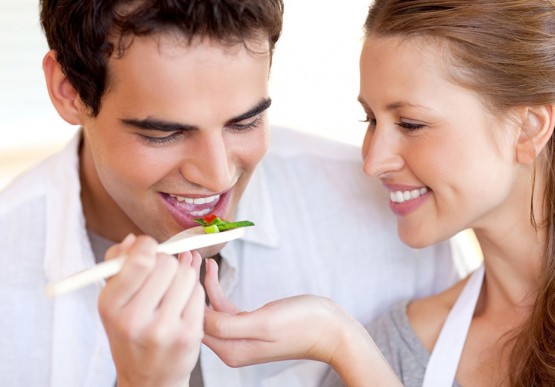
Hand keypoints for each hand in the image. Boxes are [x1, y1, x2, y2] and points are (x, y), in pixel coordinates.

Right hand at [98, 234, 204, 386]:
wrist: (148, 378)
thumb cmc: (130, 332)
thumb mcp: (113, 300)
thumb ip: (118, 264)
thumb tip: (133, 239)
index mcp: (110, 306)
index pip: (139, 260)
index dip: (148, 246)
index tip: (149, 250)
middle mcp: (134, 320)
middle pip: (167, 264)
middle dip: (166, 263)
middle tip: (161, 274)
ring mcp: (164, 329)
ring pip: (186, 276)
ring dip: (182, 276)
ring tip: (171, 291)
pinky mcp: (188, 334)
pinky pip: (199, 293)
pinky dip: (193, 292)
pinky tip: (182, 305)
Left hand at [203, 258, 401, 385]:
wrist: (332, 330)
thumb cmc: (303, 324)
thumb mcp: (264, 323)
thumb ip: (229, 325)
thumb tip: (198, 319)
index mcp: (230, 351)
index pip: (195, 321)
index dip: (186, 291)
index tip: (181, 263)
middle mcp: (231, 347)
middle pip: (199, 314)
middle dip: (190, 284)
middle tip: (185, 254)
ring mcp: (240, 337)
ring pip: (211, 309)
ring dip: (203, 283)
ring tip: (197, 257)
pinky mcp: (250, 326)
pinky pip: (225, 308)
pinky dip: (217, 289)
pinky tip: (214, 271)